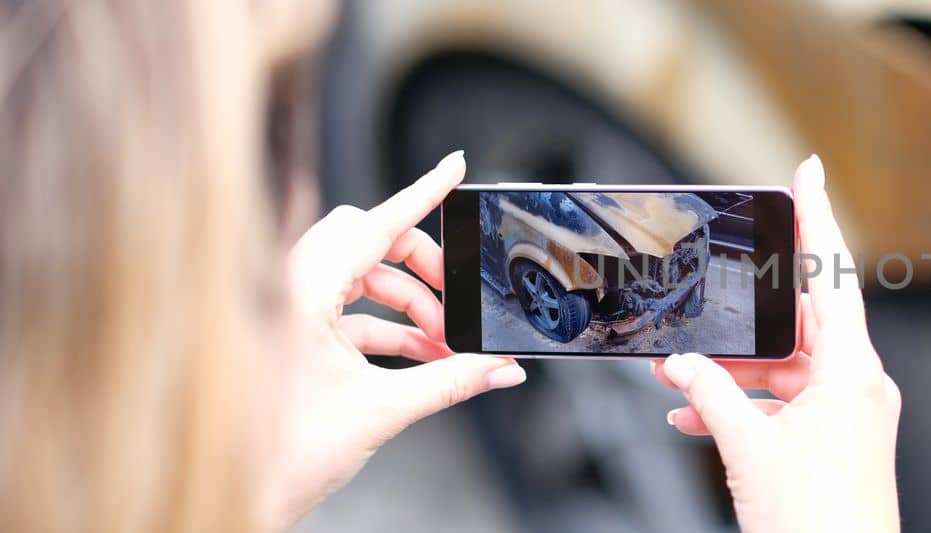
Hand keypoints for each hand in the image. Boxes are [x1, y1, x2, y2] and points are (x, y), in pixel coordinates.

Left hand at [266, 151, 525, 527]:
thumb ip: (451, 381)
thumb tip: (500, 369)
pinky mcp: (286, 329)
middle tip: (457, 300)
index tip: (455, 167)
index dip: (422, 193)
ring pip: (359, 276)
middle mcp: (286, 288)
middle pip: (369, 243)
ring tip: (444, 341)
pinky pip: (345, 307)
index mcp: (302, 293)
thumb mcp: (382, 411)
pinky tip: (420, 354)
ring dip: (407, 302)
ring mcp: (283, 306)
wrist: (238, 493)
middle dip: (422, 267)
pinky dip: (385, 324)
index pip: (376, 223)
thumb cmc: (282, 454)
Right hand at [651, 155, 901, 531]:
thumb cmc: (813, 521)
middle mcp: (860, 384)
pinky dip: (745, 405)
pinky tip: (692, 416)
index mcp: (853, 370)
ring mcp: (851, 415)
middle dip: (748, 313)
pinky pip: (786, 407)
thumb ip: (709, 393)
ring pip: (787, 368)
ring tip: (677, 375)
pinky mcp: (837, 444)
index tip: (808, 170)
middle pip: (803, 321)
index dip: (818, 217)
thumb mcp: (747, 446)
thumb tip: (682, 366)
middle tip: (714, 290)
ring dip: (734, 370)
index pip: (832, 274)